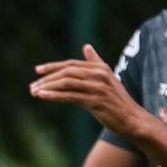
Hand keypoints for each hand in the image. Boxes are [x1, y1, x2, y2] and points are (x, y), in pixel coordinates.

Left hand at [29, 44, 146, 136]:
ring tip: (34, 92)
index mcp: (100, 68)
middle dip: (47, 78)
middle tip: (32, 85)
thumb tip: (87, 46)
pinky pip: (70, 96)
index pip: (71, 64)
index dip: (53, 66)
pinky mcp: (96, 101)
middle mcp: (99, 75)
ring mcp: (98, 87)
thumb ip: (95, 63)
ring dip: (48, 87)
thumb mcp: (107, 79)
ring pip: (66, 83)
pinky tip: (42, 97)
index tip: (37, 70)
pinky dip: (54, 95)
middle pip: (67, 72)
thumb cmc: (118, 101)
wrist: (133, 120)